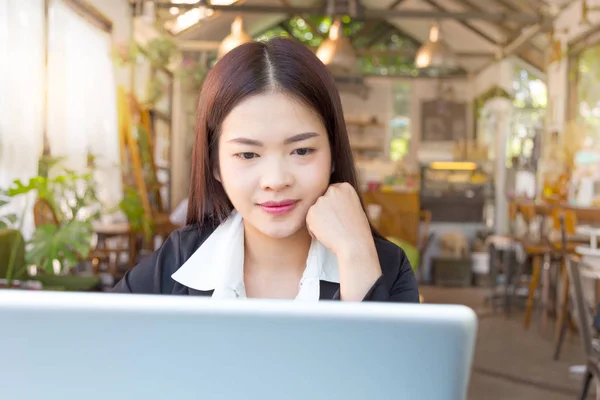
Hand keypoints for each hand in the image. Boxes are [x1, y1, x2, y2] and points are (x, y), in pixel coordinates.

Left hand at [306, 183, 381, 300]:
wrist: (354, 244)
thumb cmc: (357, 230)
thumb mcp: (353, 207)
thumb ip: (341, 201)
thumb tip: (329, 202)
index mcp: (345, 187)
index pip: (332, 193)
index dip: (335, 206)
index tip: (340, 216)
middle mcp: (332, 190)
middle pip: (323, 200)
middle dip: (325, 212)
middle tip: (336, 224)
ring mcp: (321, 200)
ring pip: (315, 210)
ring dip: (319, 220)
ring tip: (333, 230)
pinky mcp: (311, 212)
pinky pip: (309, 220)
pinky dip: (314, 229)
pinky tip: (326, 234)